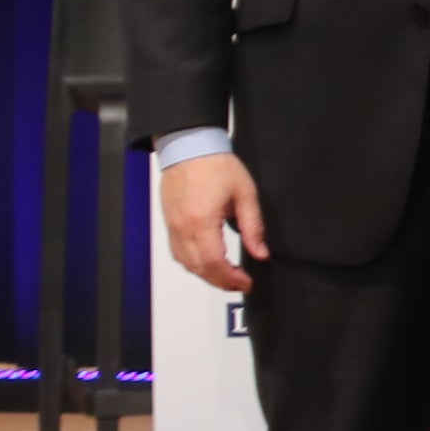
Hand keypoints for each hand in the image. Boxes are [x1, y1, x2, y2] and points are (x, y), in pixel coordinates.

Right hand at [160, 153, 266, 292]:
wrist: (189, 147)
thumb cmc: (216, 165)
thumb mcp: (245, 194)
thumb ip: (254, 227)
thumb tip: (261, 253)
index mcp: (202, 221)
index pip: (214, 263)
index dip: (231, 278)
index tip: (247, 282)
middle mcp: (183, 228)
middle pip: (199, 268)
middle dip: (221, 281)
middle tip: (241, 283)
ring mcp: (173, 226)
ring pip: (186, 263)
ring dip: (206, 275)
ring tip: (228, 276)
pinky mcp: (169, 223)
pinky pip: (177, 252)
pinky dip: (193, 264)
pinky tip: (208, 263)